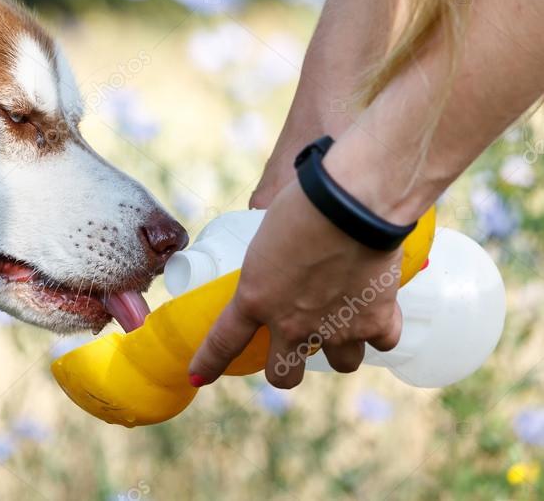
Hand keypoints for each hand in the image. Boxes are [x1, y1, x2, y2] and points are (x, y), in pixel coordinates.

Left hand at [188, 178, 403, 388]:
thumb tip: (275, 248)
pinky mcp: (375, 323)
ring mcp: (335, 329)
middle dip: (287, 368)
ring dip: (342, 347)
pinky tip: (378, 307)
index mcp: (255, 298)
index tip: (198, 377)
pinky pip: (382, 342)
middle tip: (294, 347)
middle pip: (284, 375)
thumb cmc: (304, 203)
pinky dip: (381, 327)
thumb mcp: (268, 232)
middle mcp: (292, 324)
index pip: (224, 341)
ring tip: (345, 321)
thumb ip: (269, 257)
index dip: (209, 363)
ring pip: (341, 364)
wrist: (352, 205)